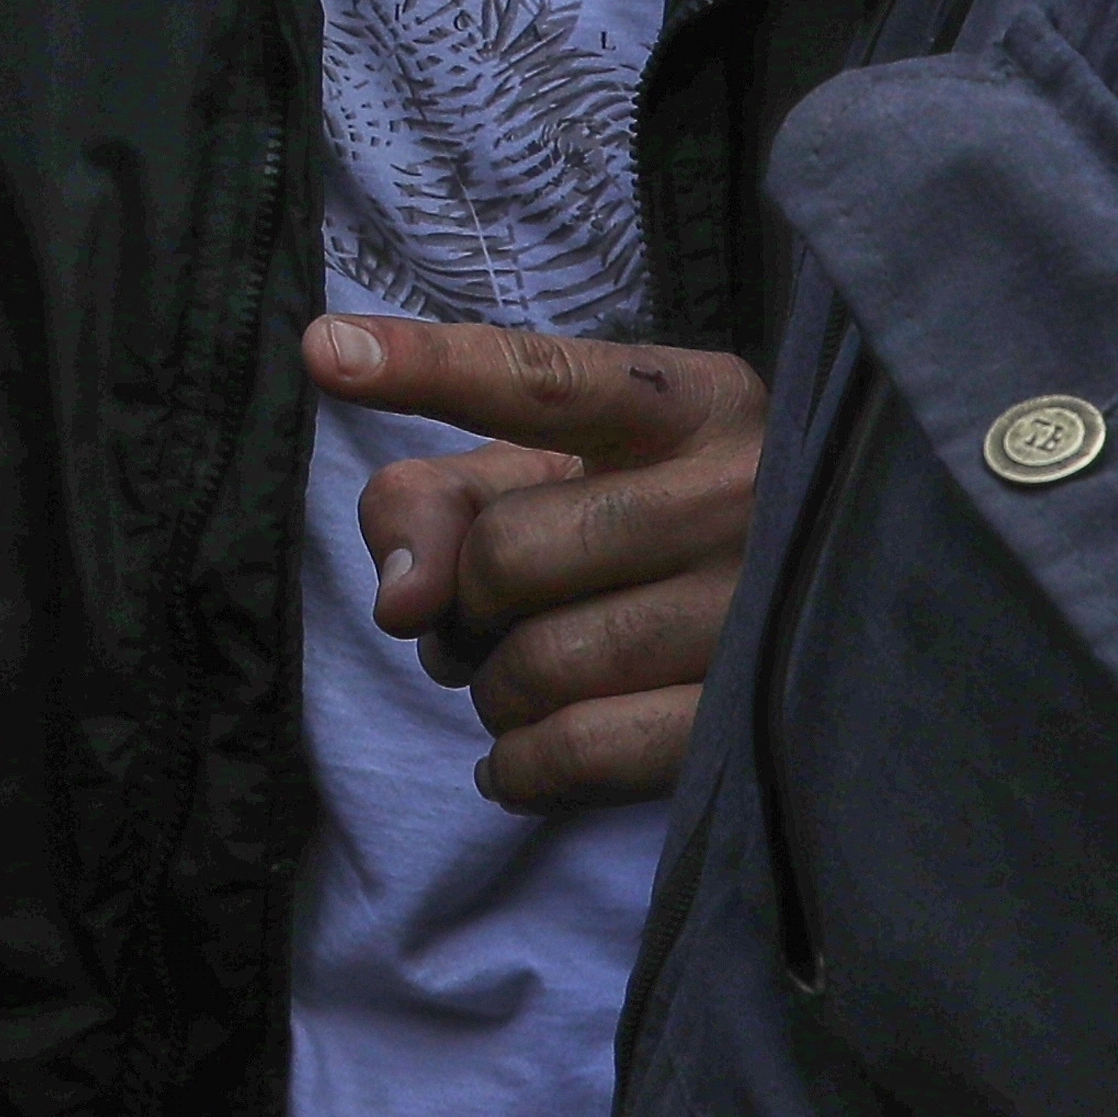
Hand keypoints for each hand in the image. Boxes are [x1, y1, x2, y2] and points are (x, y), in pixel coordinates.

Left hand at [306, 313, 767, 809]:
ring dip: (492, 687)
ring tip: (521, 674)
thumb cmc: (637, 529)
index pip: (540, 382)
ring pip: (538, 662)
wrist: (793, 621)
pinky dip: (520, 766)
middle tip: (486, 614)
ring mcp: (758, 609)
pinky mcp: (750, 717)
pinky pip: (581, 748)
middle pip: (507, 551)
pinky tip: (517, 757)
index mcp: (688, 402)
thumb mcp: (543, 480)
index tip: (324, 350)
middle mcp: (741, 490)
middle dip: (465, 600)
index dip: (429, 365)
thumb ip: (434, 500)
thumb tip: (402, 600)